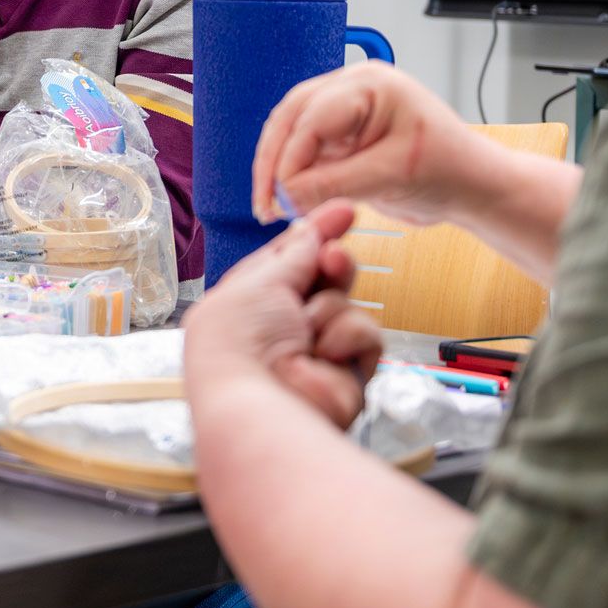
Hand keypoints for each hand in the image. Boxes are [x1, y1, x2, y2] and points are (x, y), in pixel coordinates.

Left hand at [184, 202, 381, 430]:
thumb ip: (292, 255)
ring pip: (346, 305)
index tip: (344, 210)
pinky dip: (347, 338)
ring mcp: (317, 352)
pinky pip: (367, 336)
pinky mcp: (348, 373)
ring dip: (329, 309)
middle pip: (324, 280)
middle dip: (332, 264)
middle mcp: (283, 328)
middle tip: (334, 258)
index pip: (289, 260)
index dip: (315, 235)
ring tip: (308, 327)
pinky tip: (325, 353)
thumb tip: (310, 233)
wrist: (259, 397)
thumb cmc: (240, 338)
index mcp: (250, 302)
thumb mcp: (260, 281)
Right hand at [251, 62, 491, 226]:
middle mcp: (353, 89)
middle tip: (265, 201)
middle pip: (292, 118)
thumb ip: (334, 184)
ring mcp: (346, 110)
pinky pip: (306, 150)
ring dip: (279, 169)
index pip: (312, 118)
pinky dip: (294, 175)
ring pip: (292, 133)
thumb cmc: (450, 170)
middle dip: (274, 162)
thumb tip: (286, 195)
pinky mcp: (343, 135)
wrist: (473, 188)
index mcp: (370, 85)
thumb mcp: (391, 177)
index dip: (289, 159)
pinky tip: (289, 200)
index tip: (281, 197)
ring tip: (272, 206)